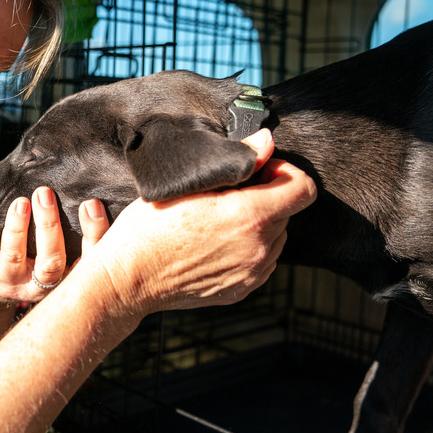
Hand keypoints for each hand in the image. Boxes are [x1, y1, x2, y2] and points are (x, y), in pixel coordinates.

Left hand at [0, 188, 110, 305]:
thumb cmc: (29, 254)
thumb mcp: (53, 245)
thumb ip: (68, 225)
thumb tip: (81, 186)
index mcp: (73, 273)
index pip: (95, 257)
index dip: (99, 232)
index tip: (93, 203)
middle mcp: (56, 284)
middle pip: (72, 261)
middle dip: (79, 229)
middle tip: (73, 198)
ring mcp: (29, 286)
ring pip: (46, 262)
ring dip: (46, 226)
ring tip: (38, 195)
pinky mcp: (3, 282)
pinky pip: (12, 256)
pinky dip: (16, 230)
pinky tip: (18, 207)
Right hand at [81, 128, 316, 318]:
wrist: (129, 279)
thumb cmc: (149, 228)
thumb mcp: (188, 186)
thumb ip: (238, 163)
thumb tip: (267, 141)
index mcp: (249, 216)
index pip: (303, 189)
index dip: (284, 172)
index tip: (259, 170)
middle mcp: (259, 248)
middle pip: (288, 212)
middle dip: (267, 197)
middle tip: (230, 193)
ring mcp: (252, 273)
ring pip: (276, 238)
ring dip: (259, 224)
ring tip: (220, 220)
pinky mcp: (242, 290)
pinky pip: (262, 262)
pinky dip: (249, 248)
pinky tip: (217, 243)